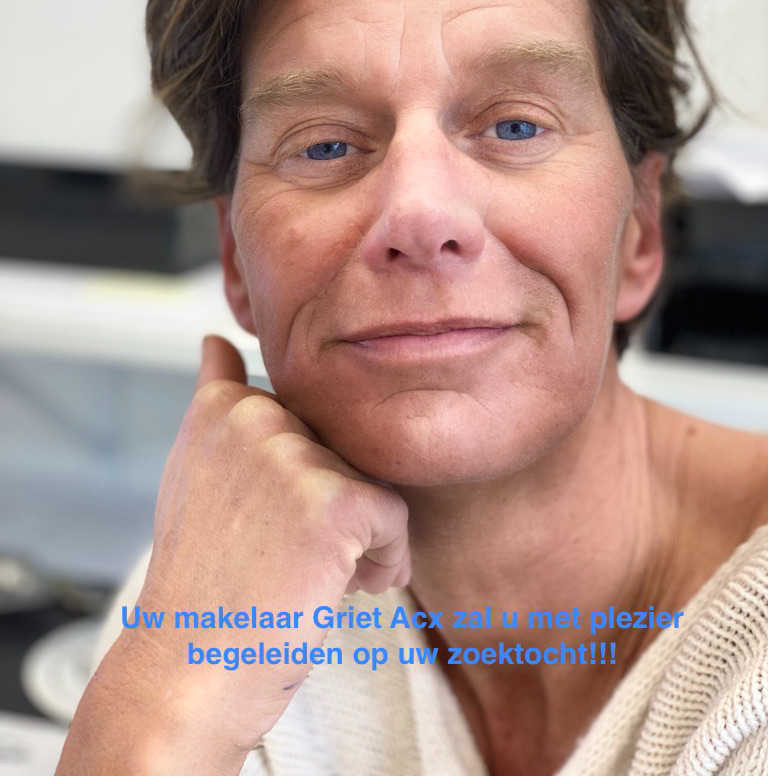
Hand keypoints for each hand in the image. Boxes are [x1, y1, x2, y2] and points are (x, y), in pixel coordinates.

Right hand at [121, 336, 409, 753]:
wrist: (188, 668)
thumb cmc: (202, 579)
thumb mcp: (194, 471)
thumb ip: (216, 401)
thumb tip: (215, 337)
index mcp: (222, 406)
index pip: (308, 415)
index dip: (302, 480)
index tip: (266, 526)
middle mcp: (255, 416)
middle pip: (346, 449)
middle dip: (336, 505)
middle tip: (290, 557)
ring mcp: (293, 456)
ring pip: (374, 481)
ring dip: (362, 537)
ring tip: (314, 575)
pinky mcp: (334, 501)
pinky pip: (396, 518)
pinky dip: (385, 561)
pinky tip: (343, 589)